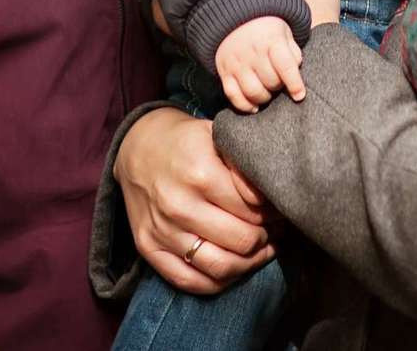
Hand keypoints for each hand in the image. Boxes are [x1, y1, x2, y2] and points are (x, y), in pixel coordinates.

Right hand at [115, 108, 272, 295]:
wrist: (137, 146)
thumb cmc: (185, 140)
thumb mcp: (217, 135)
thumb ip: (244, 163)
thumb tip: (269, 196)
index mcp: (200, 173)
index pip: (254, 209)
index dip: (274, 212)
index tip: (280, 209)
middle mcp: (179, 205)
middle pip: (242, 240)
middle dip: (266, 237)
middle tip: (274, 229)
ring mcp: (162, 230)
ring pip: (220, 267)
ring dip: (249, 264)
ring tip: (260, 249)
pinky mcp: (148, 247)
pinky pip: (189, 281)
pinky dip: (218, 282)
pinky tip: (233, 267)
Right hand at [215, 15, 304, 112]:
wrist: (236, 19)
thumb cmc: (267, 31)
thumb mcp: (285, 34)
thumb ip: (293, 54)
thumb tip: (295, 78)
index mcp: (270, 39)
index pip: (285, 65)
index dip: (294, 84)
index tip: (300, 96)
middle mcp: (251, 51)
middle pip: (270, 81)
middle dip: (279, 86)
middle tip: (280, 82)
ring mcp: (236, 62)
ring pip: (252, 92)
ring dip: (264, 98)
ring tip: (268, 92)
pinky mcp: (224, 72)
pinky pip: (233, 95)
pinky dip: (245, 105)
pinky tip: (254, 106)